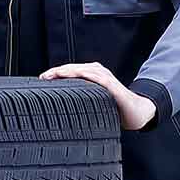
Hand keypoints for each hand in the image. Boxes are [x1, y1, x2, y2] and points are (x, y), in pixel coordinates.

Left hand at [40, 62, 155, 130]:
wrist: (136, 112)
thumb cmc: (115, 107)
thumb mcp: (94, 100)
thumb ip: (80, 100)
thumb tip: (60, 108)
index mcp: (93, 75)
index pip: (71, 71)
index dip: (56, 73)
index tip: (42, 78)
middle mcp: (98, 73)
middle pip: (74, 68)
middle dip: (57, 71)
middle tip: (43, 77)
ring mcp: (106, 78)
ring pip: (83, 70)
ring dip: (68, 71)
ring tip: (54, 74)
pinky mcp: (112, 85)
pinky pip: (98, 78)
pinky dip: (86, 75)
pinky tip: (77, 75)